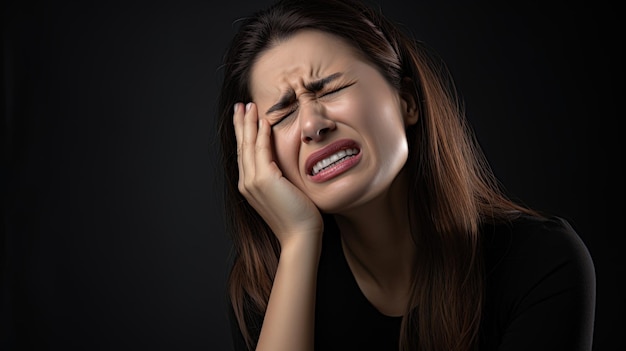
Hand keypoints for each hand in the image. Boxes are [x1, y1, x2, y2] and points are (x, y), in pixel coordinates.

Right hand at [233, 102, 323, 246]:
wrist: (299, 236)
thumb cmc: (297, 218)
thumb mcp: (284, 193)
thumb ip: (279, 179)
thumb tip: (283, 167)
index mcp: (249, 186)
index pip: (244, 154)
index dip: (243, 135)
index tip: (244, 118)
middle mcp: (247, 183)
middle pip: (242, 146)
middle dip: (241, 124)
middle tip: (240, 106)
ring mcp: (253, 181)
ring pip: (249, 145)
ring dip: (249, 124)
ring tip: (249, 107)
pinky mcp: (265, 180)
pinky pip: (262, 150)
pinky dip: (262, 134)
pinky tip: (264, 122)